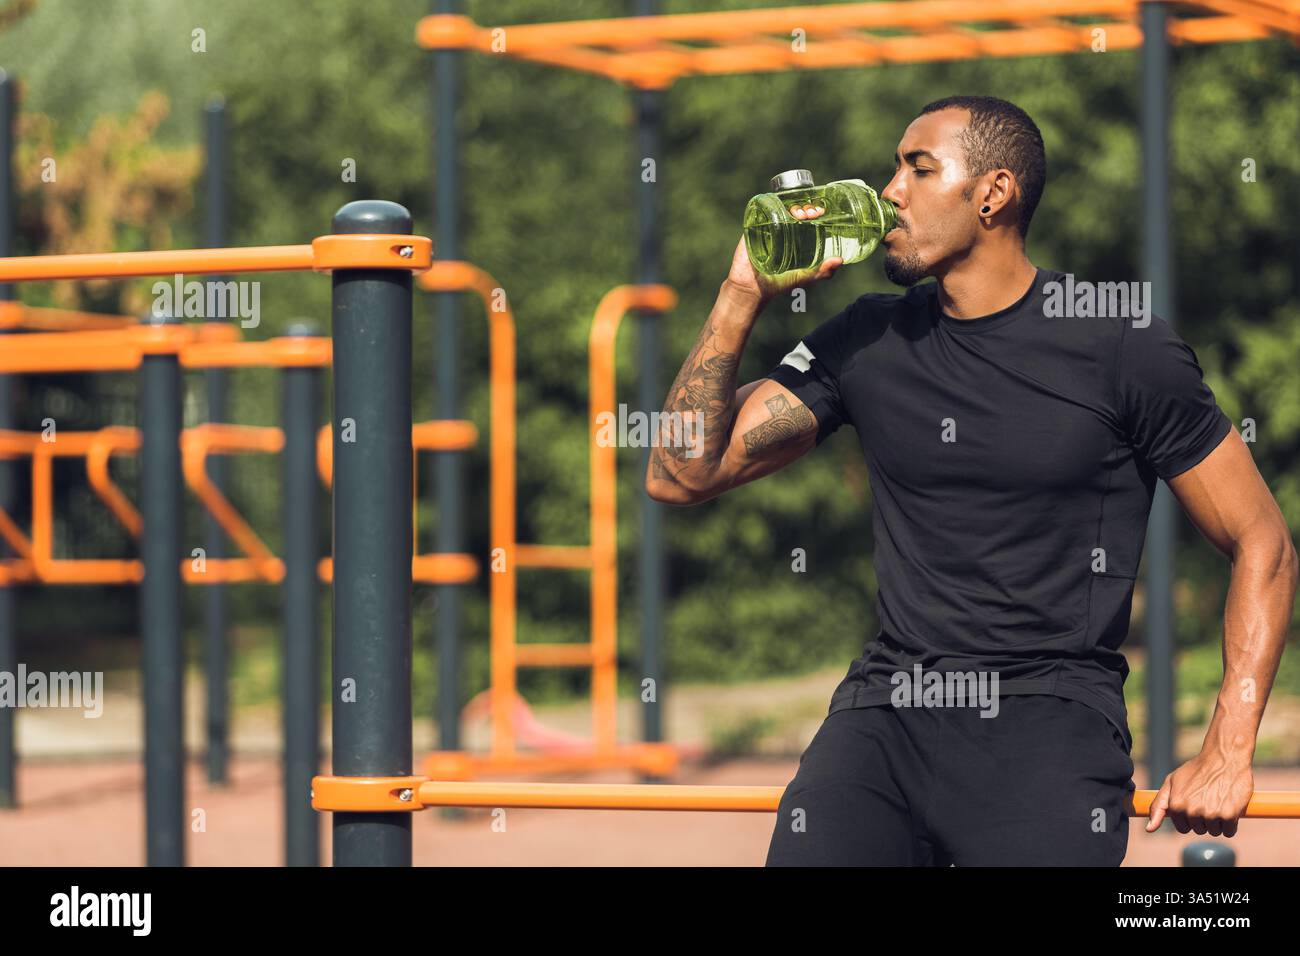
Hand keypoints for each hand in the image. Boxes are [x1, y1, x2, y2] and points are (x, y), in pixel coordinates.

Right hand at [725, 202, 843, 307]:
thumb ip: (822, 271)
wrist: (752, 289)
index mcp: (794, 236)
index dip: (813, 211)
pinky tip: (778, 206)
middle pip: (794, 209)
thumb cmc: (778, 284)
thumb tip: (840, 260)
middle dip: (805, 207)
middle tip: (811, 214)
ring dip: (791, 206)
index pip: (805, 217)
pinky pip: (760, 211)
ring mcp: (766, 227)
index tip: (820, 212)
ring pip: (780, 208)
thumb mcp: (804, 277)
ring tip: (800, 214)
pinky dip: (769, 204)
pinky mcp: (752, 228)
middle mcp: (780, 229)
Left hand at [1145, 753, 1253, 836]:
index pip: (1183, 828)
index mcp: (1176, 805)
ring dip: (1218, 821)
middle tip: (1209, 799)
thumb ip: (1158, 806)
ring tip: (1218, 800)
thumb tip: (1149, 829)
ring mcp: (1210, 814)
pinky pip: (1229, 832)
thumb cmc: (1197, 770)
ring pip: (1215, 832)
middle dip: (1204, 819)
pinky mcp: (1229, 815)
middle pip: (1199, 830)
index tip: (1195, 804)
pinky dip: (1231, 823)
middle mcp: (1191, 811)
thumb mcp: (1172, 782)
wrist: (1225, 757)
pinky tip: (1229, 805)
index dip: (1190, 818)